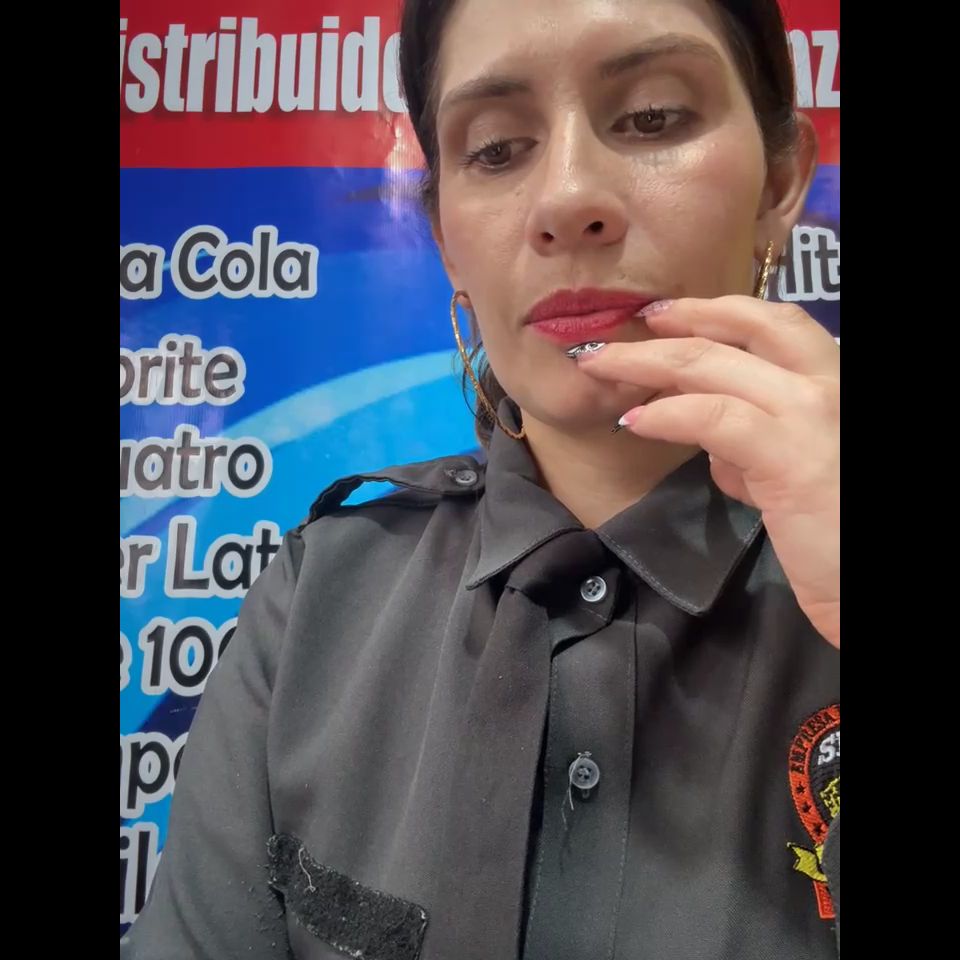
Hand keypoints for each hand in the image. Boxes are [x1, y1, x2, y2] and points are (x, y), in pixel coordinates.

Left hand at [577, 296, 839, 648]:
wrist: (873, 587)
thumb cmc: (846, 539)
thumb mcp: (803, 477)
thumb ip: (763, 452)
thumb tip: (719, 452)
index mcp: (839, 383)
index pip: (778, 324)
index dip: (718, 311)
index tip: (670, 315)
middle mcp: (834, 383)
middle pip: (742, 329)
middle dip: (676, 321)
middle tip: (627, 326)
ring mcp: (814, 413)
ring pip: (713, 366)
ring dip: (647, 361)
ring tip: (602, 367)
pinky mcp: (791, 456)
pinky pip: (712, 418)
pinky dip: (666, 414)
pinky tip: (635, 421)